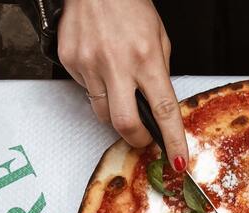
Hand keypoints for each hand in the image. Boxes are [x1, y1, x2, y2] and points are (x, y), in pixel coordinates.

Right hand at [58, 0, 187, 169]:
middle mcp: (116, 62)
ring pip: (103, 112)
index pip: (163, 110)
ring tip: (118, 85)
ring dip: (115, 110)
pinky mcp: (70, 60)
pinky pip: (86, 91)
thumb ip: (159, 75)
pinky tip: (100, 64)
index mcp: (146, 57)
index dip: (172, 140)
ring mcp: (89, 63)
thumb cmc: (129, 6)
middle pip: (125, 123)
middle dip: (136, 138)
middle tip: (142, 136)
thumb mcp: (158, 39)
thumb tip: (157, 109)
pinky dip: (96, 87)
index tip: (178, 161)